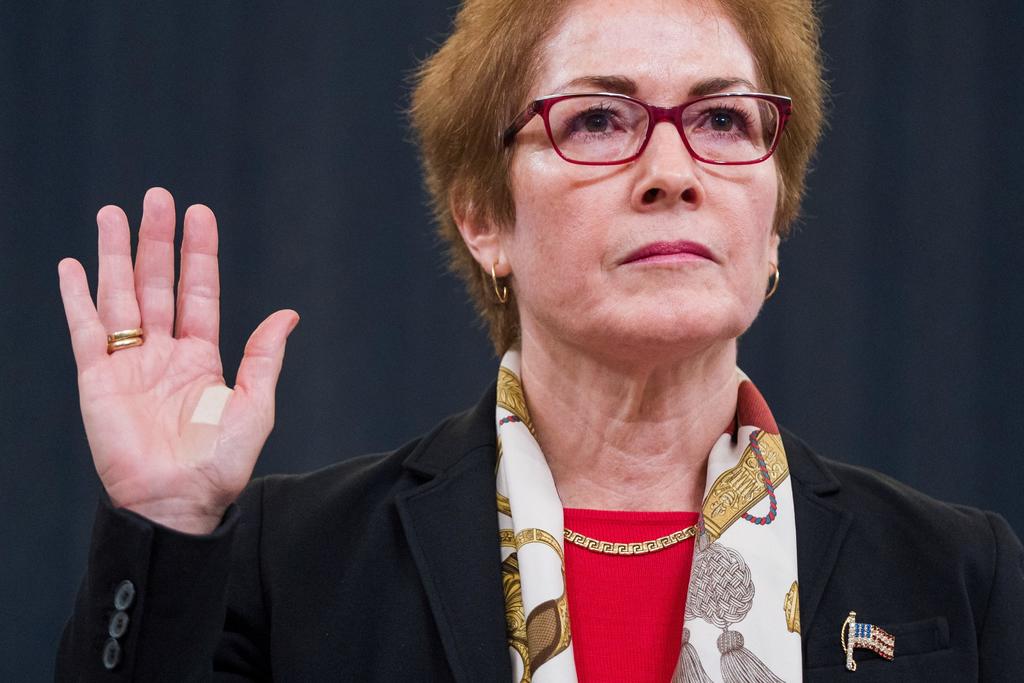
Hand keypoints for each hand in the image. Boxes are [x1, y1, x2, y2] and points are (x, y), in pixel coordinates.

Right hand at [58, 188, 298, 533]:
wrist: (177, 500)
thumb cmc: (219, 462)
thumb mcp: (254, 404)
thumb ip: (263, 357)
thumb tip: (288, 314)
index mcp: (201, 357)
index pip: (198, 291)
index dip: (197, 252)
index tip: (199, 213)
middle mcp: (163, 353)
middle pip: (156, 283)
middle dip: (155, 240)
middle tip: (156, 197)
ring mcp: (128, 363)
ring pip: (119, 296)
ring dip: (114, 255)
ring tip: (112, 213)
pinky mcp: (96, 378)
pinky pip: (84, 329)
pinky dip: (77, 297)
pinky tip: (73, 266)